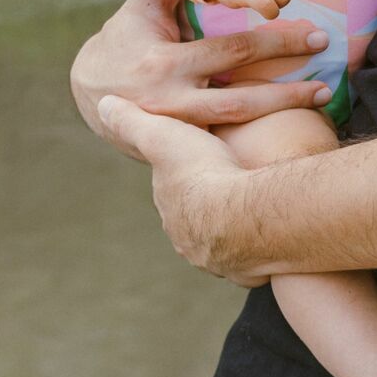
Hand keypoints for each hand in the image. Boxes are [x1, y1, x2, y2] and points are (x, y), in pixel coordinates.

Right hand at [69, 0, 333, 144]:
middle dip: (286, 90)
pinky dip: (259, 131)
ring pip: (236, 125)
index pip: (231, 51)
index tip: (315, 35)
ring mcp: (178, 128)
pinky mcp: (183, 143)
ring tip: (319, 99)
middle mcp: (172, 100)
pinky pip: (226, 138)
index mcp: (165, 63)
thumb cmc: (125, 36)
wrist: (89, 91)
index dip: (275, 43)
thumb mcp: (147, 2)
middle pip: (239, 98)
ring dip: (279, 114)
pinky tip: (293, 126)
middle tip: (326, 79)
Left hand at [97, 95, 267, 285]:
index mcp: (171, 209)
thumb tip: (104, 103)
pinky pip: (253, 260)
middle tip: (234, 182)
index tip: (204, 159)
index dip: (188, 173)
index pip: (175, 191)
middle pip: (199, 218)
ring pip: (226, 241)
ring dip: (237, 227)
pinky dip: (260, 248)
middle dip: (212, 204)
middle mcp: (188, 240)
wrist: (240, 214)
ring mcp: (217, 259)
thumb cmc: (202, 170)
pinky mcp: (247, 272)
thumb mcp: (161, 135)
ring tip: (256, 206)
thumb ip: (132, 122)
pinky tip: (272, 232)